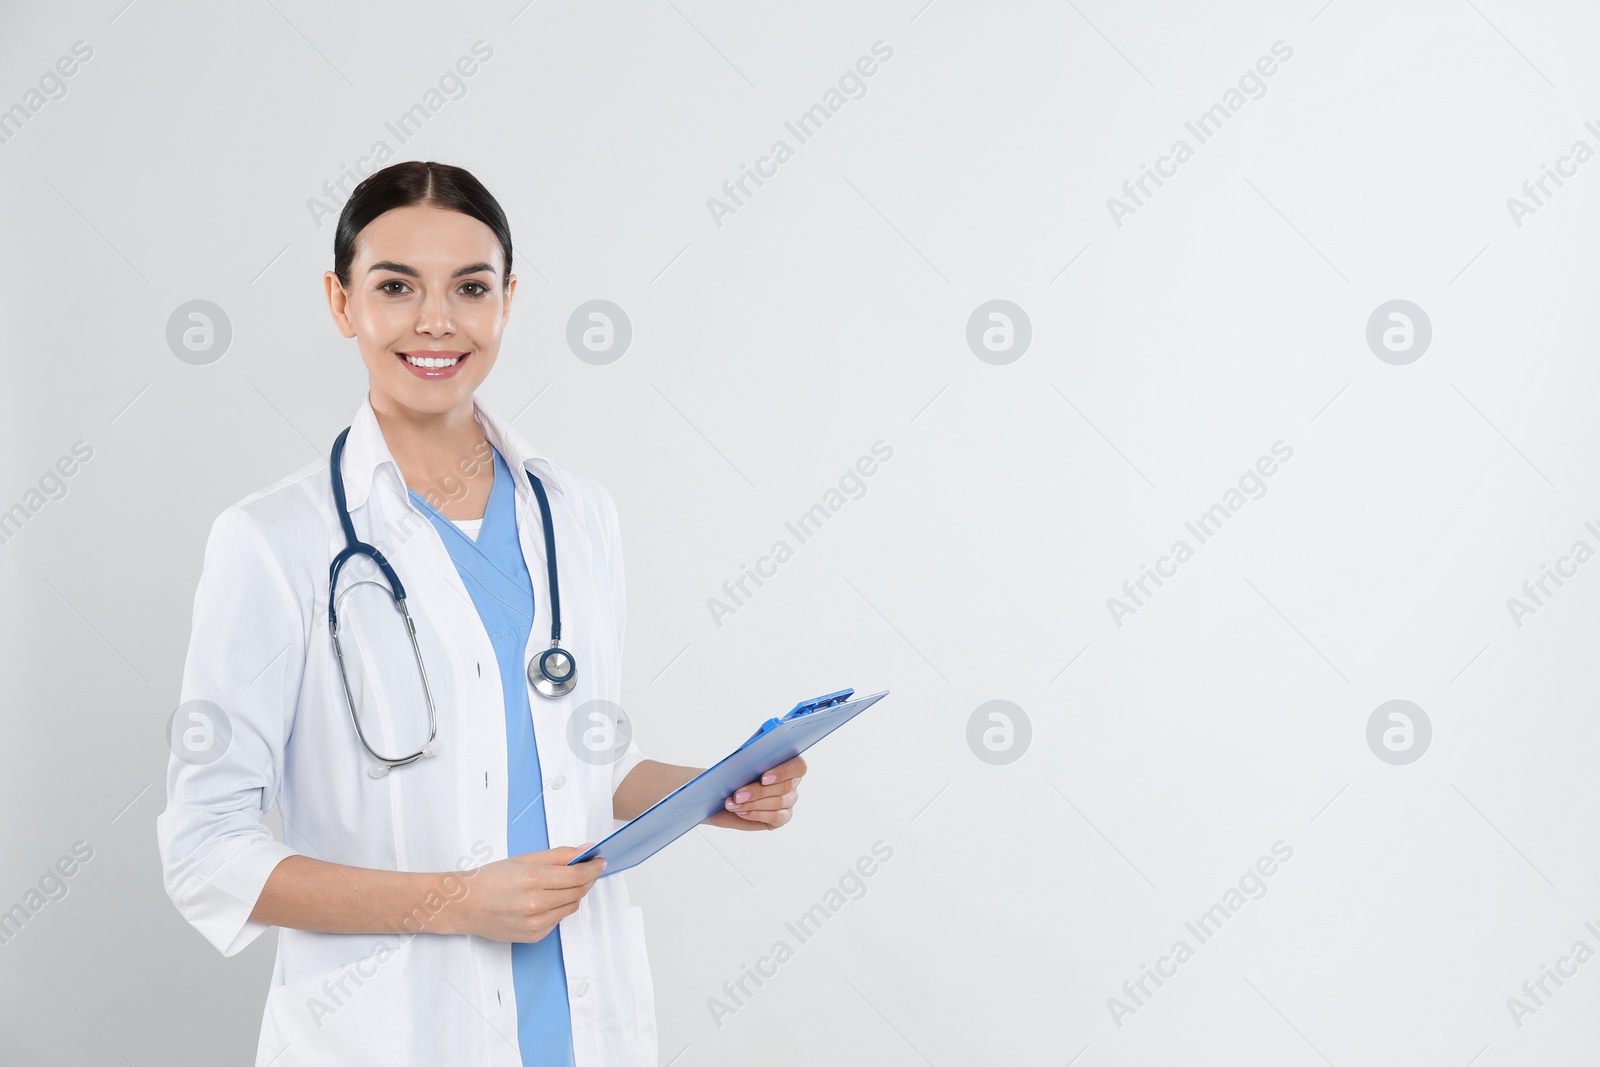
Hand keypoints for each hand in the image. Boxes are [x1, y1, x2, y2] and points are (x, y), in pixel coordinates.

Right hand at [457, 845, 604, 941]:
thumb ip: (558, 855)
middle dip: (587, 879)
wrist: (466, 905)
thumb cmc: (491, 879)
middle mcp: (535, 904)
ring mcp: (534, 923)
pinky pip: (558, 920)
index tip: (601, 862)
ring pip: (571, 907)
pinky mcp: (533, 936)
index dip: (593, 867)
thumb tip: (586, 850)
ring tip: (562, 884)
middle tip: (588, 869)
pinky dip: (559, 908)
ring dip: (574, 894)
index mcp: (532, 879)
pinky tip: (545, 900)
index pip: (577, 874)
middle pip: (578, 892)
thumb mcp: (524, 858)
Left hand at [716, 754, 805, 830]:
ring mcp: (790, 800)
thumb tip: (749, 760)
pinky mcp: (783, 817)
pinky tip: (741, 811)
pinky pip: (775, 817)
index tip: (763, 778)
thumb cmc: (734, 773)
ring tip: (733, 804)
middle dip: (759, 791)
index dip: (783, 772)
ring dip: (753, 803)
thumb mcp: (738, 762)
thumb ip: (748, 758)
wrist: (725, 795)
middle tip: (738, 795)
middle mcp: (793, 781)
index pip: (798, 766)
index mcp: (788, 761)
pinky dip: (755, 814)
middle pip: (785, 786)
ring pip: (778, 802)